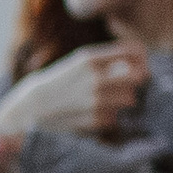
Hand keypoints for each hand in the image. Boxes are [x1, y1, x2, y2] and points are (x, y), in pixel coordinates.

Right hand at [0, 43, 150, 140]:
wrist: (30, 109)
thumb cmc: (57, 84)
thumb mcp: (77, 63)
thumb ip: (106, 61)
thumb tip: (140, 65)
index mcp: (90, 58)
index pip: (134, 51)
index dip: (142, 58)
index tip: (139, 64)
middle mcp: (96, 78)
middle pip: (139, 77)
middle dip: (135, 81)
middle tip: (126, 84)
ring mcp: (97, 100)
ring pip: (131, 99)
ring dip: (123, 101)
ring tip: (106, 101)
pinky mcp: (96, 120)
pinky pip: (117, 117)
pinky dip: (110, 117)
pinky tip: (93, 114)